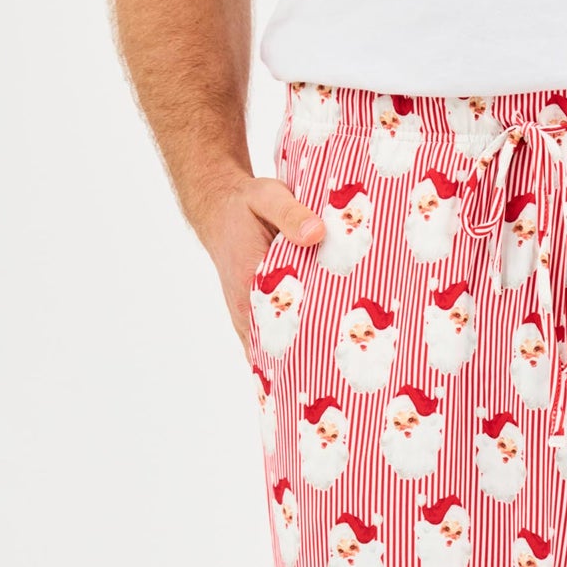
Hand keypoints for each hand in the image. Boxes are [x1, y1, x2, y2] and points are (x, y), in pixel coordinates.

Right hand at [189, 171, 323, 351]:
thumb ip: (291, 214)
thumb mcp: (267, 197)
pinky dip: (294, 345)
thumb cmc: (245, 204)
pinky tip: (322, 354)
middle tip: (346, 369)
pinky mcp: (256, 311)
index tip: (333, 358)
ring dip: (303, 355)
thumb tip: (317, 233)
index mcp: (248, 284)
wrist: (220, 207)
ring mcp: (249, 313)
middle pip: (279, 347)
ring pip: (276, 347)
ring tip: (339, 369)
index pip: (277, 329)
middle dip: (310, 358)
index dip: (305, 346)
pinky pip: (275, 337)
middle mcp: (245, 307)